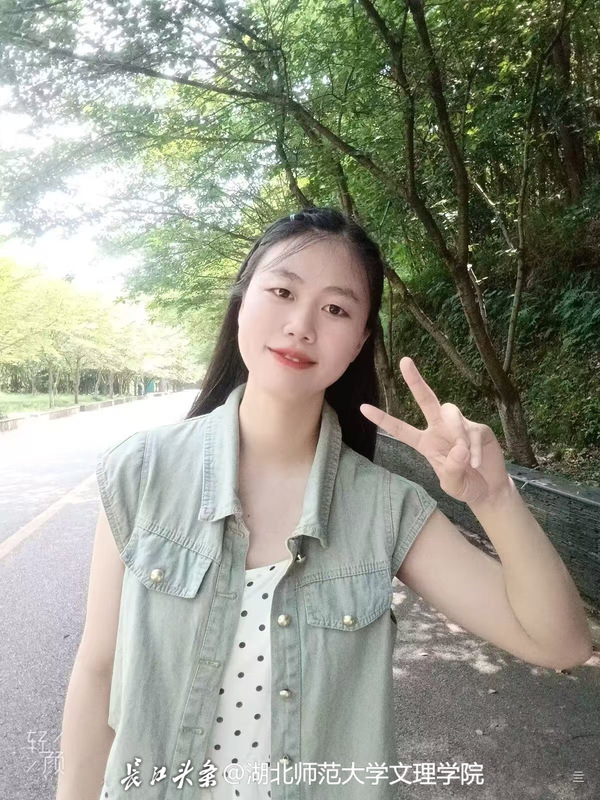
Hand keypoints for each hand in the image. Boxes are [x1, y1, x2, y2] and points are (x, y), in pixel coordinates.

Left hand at [359, 356, 511, 505]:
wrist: (490, 489)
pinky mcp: (478, 428)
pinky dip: (473, 449)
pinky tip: (476, 463)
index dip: (383, 419)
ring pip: (450, 412)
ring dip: (456, 432)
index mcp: (425, 443)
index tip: (363, 408)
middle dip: (415, 380)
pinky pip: (473, 431)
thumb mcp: (454, 485)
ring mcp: (460, 426)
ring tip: (464, 456)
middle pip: (426, 400)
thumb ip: (452, 469)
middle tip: (404, 361)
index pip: (400, 429)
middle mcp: (439, 429)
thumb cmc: (465, 486)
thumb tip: (459, 448)